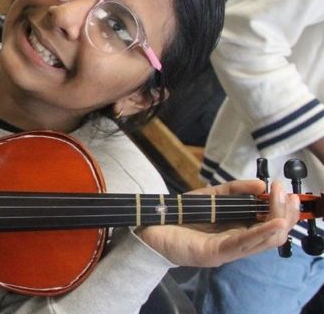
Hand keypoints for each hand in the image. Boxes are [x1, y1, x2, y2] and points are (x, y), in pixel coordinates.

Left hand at [136, 179, 300, 267]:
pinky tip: (272, 224)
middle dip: (283, 213)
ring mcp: (227, 250)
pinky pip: (241, 244)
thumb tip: (260, 185)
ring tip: (286, 208)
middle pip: (271, 234)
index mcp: (238, 230)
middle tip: (287, 194)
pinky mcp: (214, 253)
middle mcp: (237, 243)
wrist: (152, 224)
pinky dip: (259, 234)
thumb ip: (234, 190)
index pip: (270, 225)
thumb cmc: (183, 213)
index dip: (282, 209)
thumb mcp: (211, 197)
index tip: (286, 190)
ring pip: (262, 242)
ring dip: (277, 224)